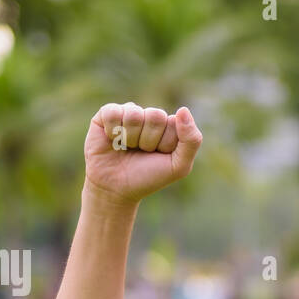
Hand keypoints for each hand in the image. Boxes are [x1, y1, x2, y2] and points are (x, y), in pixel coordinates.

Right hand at [83, 102, 202, 204]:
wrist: (117, 189)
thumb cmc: (149, 177)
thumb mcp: (179, 166)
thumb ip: (191, 140)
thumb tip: (183, 109)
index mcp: (169, 125)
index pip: (174, 122)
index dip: (166, 143)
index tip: (159, 155)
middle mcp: (149, 116)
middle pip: (155, 116)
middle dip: (149, 141)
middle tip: (142, 152)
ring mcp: (128, 113)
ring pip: (134, 115)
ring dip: (130, 138)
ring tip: (127, 148)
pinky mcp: (106, 115)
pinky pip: (113, 112)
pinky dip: (113, 132)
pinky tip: (112, 141)